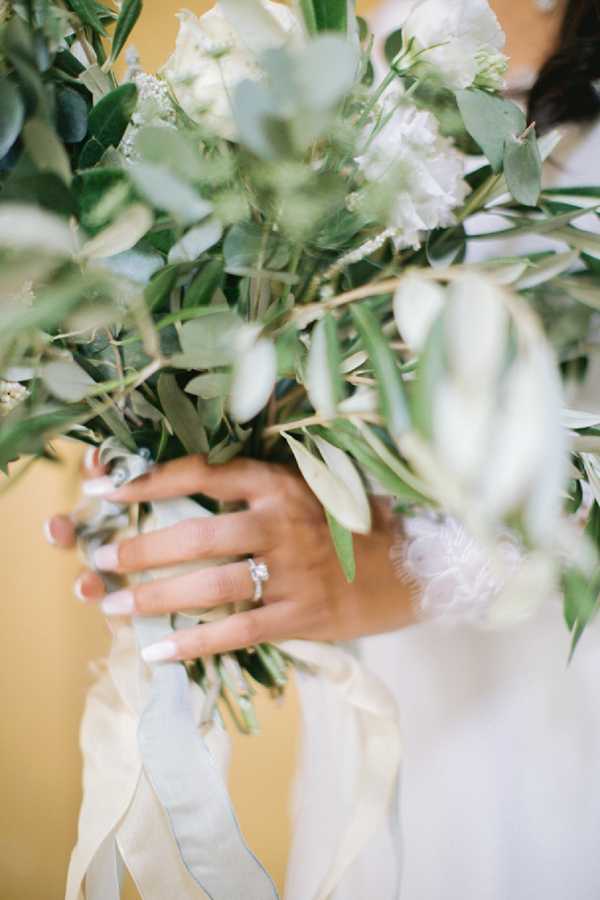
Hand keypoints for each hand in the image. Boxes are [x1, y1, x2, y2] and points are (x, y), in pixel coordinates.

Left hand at [45, 453, 414, 661]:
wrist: (413, 567)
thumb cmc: (350, 525)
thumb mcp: (310, 489)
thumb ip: (258, 487)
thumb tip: (189, 485)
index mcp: (282, 484)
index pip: (203, 474)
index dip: (148, 479)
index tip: (103, 488)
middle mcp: (283, 523)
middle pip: (196, 535)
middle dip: (139, 548)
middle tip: (98, 559)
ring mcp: (294, 572)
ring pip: (210, 585)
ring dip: (155, 596)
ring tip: (113, 604)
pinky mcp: (302, 616)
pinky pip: (238, 631)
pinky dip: (195, 641)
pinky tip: (158, 651)